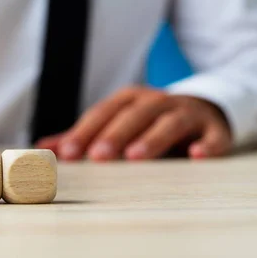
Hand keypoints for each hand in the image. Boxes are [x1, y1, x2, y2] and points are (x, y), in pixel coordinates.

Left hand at [35, 86, 231, 160]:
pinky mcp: (213, 129)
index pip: (103, 114)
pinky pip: (212, 136)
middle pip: (133, 115)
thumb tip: (43, 145)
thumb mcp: (117, 122)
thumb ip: (83, 135)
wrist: (202, 108)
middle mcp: (156, 102)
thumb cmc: (148, 121)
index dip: (84, 132)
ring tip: (136, 157)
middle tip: (98, 156)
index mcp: (128, 100)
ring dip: (152, 138)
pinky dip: (206, 144)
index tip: (67, 154)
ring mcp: (186, 113)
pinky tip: (196, 156)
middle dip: (114, 135)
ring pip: (168, 122)